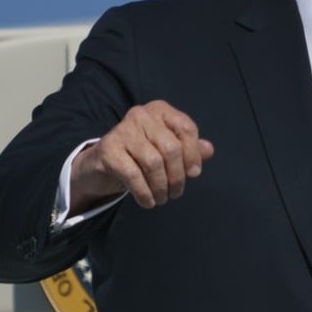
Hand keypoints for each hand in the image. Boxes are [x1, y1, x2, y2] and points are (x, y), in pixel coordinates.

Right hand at [70, 100, 214, 212]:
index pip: (186, 128)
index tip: (194, 174)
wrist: (102, 163)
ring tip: (162, 199)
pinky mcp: (108, 149)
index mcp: (160, 110)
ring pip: (154, 162)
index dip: (193, 154)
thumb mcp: (167, 149)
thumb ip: (189, 148)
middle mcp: (141, 115)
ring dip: (161, 187)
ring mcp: (122, 130)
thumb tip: (209, 149)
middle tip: (175, 193)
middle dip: (177, 176)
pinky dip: (144, 192)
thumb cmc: (141, 154)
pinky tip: (148, 202)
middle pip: (171, 148)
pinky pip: (133, 175)